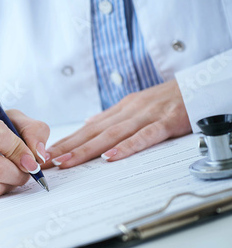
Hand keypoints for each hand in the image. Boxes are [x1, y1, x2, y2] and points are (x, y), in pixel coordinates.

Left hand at [42, 79, 191, 168]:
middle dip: (68, 148)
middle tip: (49, 161)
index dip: (67, 142)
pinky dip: (126, 147)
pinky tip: (109, 157)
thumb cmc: (166, 99)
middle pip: (93, 132)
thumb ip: (112, 118)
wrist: (199, 86)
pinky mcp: (166, 122)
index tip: (48, 153)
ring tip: (68, 161)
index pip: (87, 129)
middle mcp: (128, 112)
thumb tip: (88, 126)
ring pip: (111, 135)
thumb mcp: (135, 106)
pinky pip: (143, 137)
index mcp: (120, 110)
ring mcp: (146, 116)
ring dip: (87, 149)